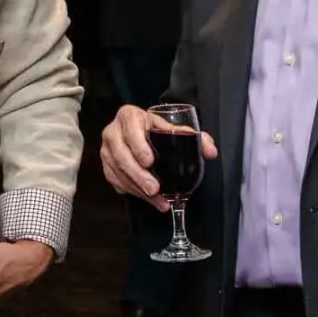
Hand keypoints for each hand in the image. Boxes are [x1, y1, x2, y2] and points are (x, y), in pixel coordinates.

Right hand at [99, 104, 217, 211]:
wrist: (137, 134)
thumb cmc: (156, 130)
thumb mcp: (172, 129)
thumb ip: (195, 138)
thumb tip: (211, 152)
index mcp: (128, 116)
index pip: (130, 129)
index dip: (138, 145)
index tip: (150, 161)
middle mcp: (112, 132)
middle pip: (120, 154)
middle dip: (137, 174)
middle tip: (154, 188)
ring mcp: (106, 150)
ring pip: (116, 171)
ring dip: (136, 187)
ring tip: (155, 198)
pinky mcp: (106, 166)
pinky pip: (115, 181)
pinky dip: (132, 192)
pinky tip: (148, 200)